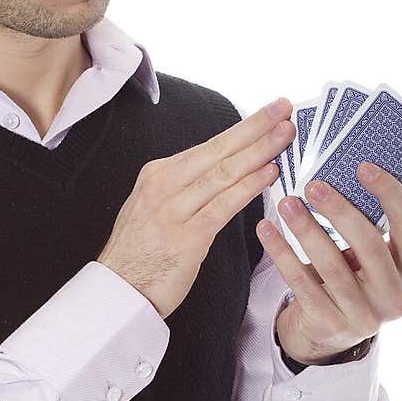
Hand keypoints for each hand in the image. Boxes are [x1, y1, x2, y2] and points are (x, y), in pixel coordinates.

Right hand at [97, 99, 294, 319]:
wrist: (116, 291)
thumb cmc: (138, 254)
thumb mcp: (151, 207)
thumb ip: (183, 189)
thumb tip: (222, 173)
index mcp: (157, 175)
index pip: (209, 146)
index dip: (243, 128)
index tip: (268, 114)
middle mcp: (163, 186)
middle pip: (218, 150)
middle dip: (255, 128)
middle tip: (283, 110)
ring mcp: (173, 210)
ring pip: (223, 173)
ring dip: (258, 152)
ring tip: (284, 136)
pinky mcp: (186, 238)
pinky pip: (223, 206)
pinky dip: (248, 187)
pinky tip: (268, 174)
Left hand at [256, 162, 401, 364]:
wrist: (326, 333)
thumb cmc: (349, 280)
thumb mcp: (368, 260)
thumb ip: (365, 228)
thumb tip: (339, 175)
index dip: (389, 192)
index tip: (363, 166)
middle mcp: (395, 297)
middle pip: (369, 245)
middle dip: (340, 211)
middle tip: (313, 185)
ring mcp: (364, 316)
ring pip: (332, 265)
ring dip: (306, 229)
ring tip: (286, 203)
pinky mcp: (330, 325)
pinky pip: (302, 282)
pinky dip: (282, 253)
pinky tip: (266, 230)